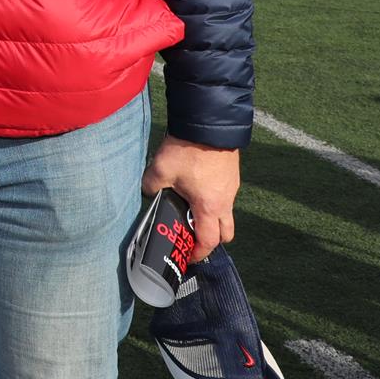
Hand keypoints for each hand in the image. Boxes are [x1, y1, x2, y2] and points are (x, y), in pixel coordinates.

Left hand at [141, 138, 239, 262]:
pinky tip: (197, 188)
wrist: (209, 123)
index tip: (187, 255)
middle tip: (192, 235)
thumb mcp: (160, 170)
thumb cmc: (187, 150)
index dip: (198, 252)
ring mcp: (231, 188)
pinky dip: (215, 201)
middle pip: (226, 233)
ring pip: (227, 214)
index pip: (208, 241)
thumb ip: (150, 186)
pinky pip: (226, 197)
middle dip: (211, 239)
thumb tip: (148, 193)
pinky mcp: (232, 176)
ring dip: (213, 219)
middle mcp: (225, 202)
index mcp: (209, 207)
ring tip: (192, 210)